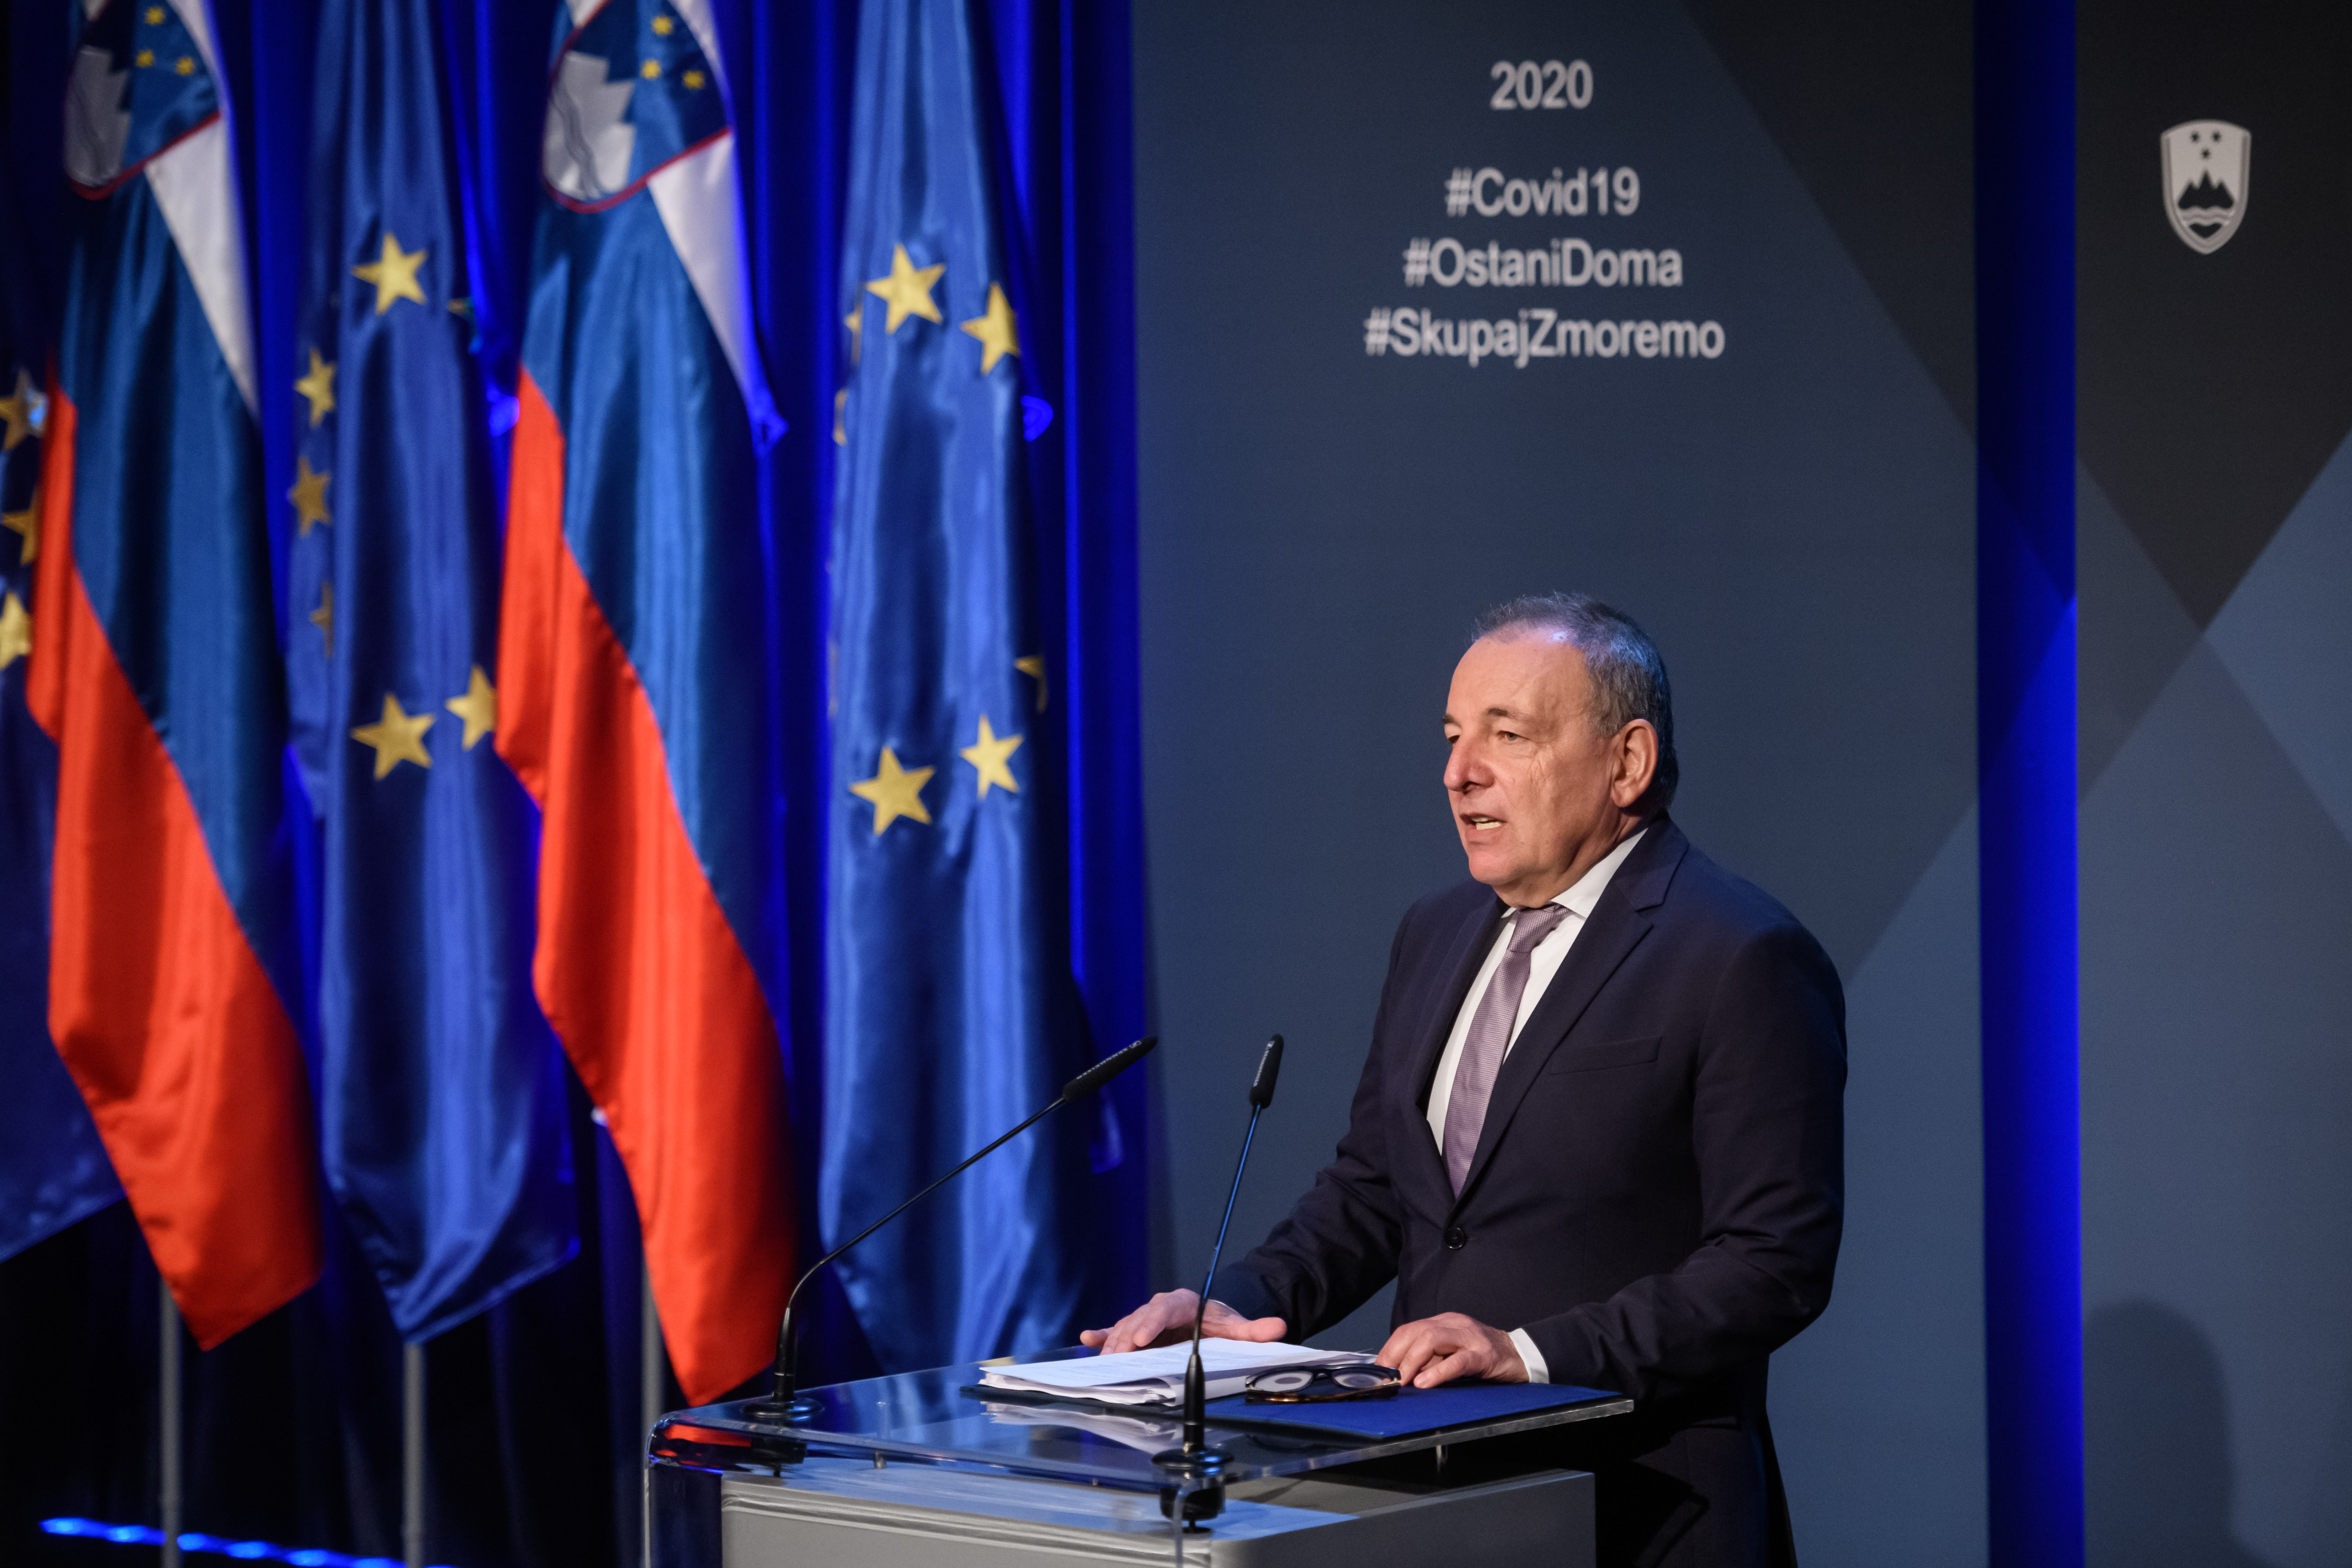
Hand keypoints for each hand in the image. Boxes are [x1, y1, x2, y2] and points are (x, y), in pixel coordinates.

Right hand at [1079, 1289, 1288, 1354]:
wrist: (1211, 1317)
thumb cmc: (1221, 1323)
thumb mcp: (1238, 1327)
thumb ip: (1255, 1330)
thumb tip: (1278, 1327)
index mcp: (1184, 1303)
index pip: (1165, 1309)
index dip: (1152, 1323)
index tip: (1142, 1338)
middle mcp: (1161, 1308)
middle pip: (1140, 1319)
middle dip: (1127, 1337)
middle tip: (1118, 1356)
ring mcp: (1147, 1319)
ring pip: (1126, 1327)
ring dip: (1114, 1344)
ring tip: (1103, 1361)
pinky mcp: (1138, 1330)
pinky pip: (1117, 1330)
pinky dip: (1102, 1335)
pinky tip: (1087, 1339)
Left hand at [1376, 1312, 1526, 1387]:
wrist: (1521, 1355)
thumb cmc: (1484, 1357)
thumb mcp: (1452, 1355)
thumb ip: (1430, 1359)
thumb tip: (1401, 1374)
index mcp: (1444, 1323)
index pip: (1408, 1330)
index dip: (1390, 1350)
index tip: (1379, 1371)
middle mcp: (1454, 1325)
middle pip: (1415, 1331)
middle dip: (1395, 1355)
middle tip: (1386, 1378)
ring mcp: (1469, 1338)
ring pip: (1431, 1340)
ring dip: (1411, 1361)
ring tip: (1402, 1380)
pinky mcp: (1483, 1355)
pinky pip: (1457, 1361)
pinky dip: (1438, 1372)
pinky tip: (1425, 1383)